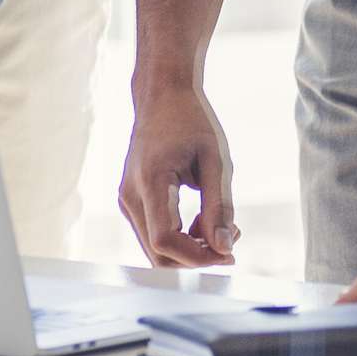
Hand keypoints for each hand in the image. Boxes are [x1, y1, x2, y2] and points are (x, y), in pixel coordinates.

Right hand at [118, 83, 238, 266]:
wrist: (161, 97)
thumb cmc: (190, 121)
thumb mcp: (215, 161)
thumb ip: (219, 207)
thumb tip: (224, 248)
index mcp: (150, 181)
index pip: (165, 241)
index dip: (198, 257)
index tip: (229, 253)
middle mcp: (130, 195)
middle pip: (157, 254)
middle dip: (196, 258)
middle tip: (230, 241)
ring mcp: (126, 200)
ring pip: (155, 248)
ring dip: (190, 249)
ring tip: (221, 226)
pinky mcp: (131, 201)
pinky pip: (153, 233)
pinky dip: (180, 238)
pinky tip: (202, 221)